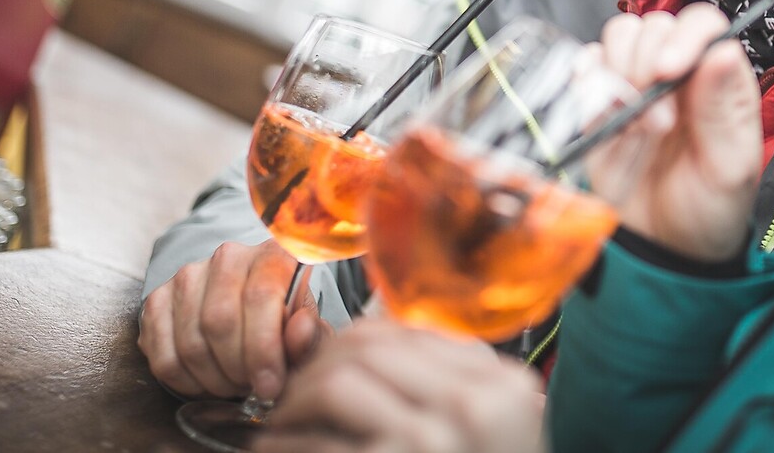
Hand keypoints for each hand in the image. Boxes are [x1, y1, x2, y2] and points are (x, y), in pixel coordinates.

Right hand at [138, 239, 329, 399]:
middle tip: (251, 387)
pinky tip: (206, 383)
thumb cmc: (282, 320)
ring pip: (190, 341)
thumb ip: (310, 335)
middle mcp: (228, 256)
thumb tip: (299, 332)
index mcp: (272, 253)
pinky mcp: (157, 299)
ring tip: (233, 385)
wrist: (250, 306)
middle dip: (237, 369)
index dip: (264, 350)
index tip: (270, 386)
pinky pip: (162, 355)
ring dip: (212, 379)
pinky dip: (184, 382)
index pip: (260, 297)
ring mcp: (187, 276)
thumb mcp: (306, 329)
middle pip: (219, 321)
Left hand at [251, 319, 544, 452]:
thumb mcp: (491, 424)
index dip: (351, 340)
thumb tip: (372, 349)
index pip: (406, 331)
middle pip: (367, 348)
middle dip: (316, 364)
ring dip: (296, 400)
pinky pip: (320, 443)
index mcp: (497, 384)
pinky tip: (276, 448)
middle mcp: (468, 404)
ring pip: (337, 383)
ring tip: (283, 420)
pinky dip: (287, 444)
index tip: (328, 358)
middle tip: (294, 389)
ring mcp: (431, 439)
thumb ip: (452, 383)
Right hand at [594, 3, 762, 262]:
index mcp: (718, 78)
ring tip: (634, 126)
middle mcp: (678, 72)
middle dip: (647, 67)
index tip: (668, 72)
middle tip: (656, 122)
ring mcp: (637, 83)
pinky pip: (585, 66)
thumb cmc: (709, 210)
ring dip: (619, 75)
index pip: (702, 24)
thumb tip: (723, 50)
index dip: (683, 37)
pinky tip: (603, 117)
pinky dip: (588, 84)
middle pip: (654, 26)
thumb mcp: (730, 168)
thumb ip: (723, 108)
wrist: (664, 249)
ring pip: (618, 38)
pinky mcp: (601, 101)